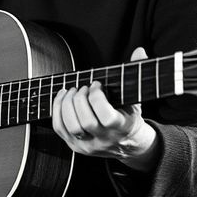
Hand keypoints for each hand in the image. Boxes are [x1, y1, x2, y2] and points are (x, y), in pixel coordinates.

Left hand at [51, 47, 159, 171]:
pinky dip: (57, 110)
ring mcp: (88, 145)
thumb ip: (136, 75)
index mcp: (121, 129)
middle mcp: (104, 140)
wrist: (127, 145)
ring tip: (72, 91)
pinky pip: (59, 128)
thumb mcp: (136, 98)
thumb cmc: (129, 117)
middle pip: (85, 122)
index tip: (96, 85)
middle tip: (82, 88)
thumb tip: (140, 51)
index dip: (97, 98)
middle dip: (80, 99)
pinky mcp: (74, 145)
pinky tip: (62, 97)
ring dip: (67, 104)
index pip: (106, 117)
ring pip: (70, 126)